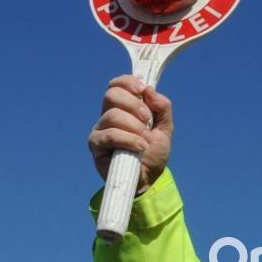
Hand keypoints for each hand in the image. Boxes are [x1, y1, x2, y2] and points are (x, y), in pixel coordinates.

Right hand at [88, 75, 174, 191]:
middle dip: (133, 105)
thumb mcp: (165, 128)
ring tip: (145, 141)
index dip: (127, 82)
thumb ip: (162, 107)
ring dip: (134, 126)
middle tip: (147, 120)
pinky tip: (140, 147)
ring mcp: (100, 130)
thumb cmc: (153, 152)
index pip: (116, 85)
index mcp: (122, 107)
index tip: (142, 90)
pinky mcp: (96, 145)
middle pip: (111, 95)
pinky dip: (128, 139)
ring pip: (112, 115)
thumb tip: (150, 90)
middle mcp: (107, 115)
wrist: (148, 179)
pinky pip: (110, 135)